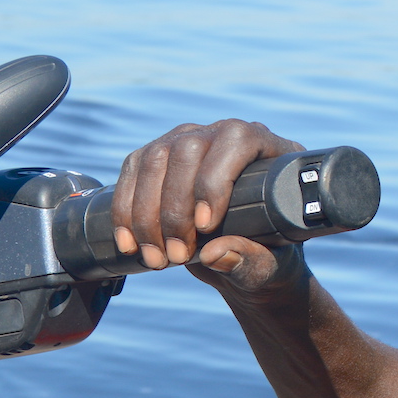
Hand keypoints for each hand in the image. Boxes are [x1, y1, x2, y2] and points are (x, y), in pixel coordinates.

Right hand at [110, 119, 305, 291]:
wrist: (248, 251)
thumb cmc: (269, 252)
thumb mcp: (272, 263)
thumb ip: (253, 261)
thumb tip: (215, 254)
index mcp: (265, 146)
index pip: (236, 142)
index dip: (215, 181)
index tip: (206, 227)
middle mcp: (223, 133)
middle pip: (187, 150)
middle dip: (175, 208)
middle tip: (177, 255)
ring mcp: (186, 140)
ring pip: (153, 160)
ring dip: (146, 215)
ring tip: (156, 259)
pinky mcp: (157, 158)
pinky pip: (132, 173)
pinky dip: (125, 212)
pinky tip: (129, 244)